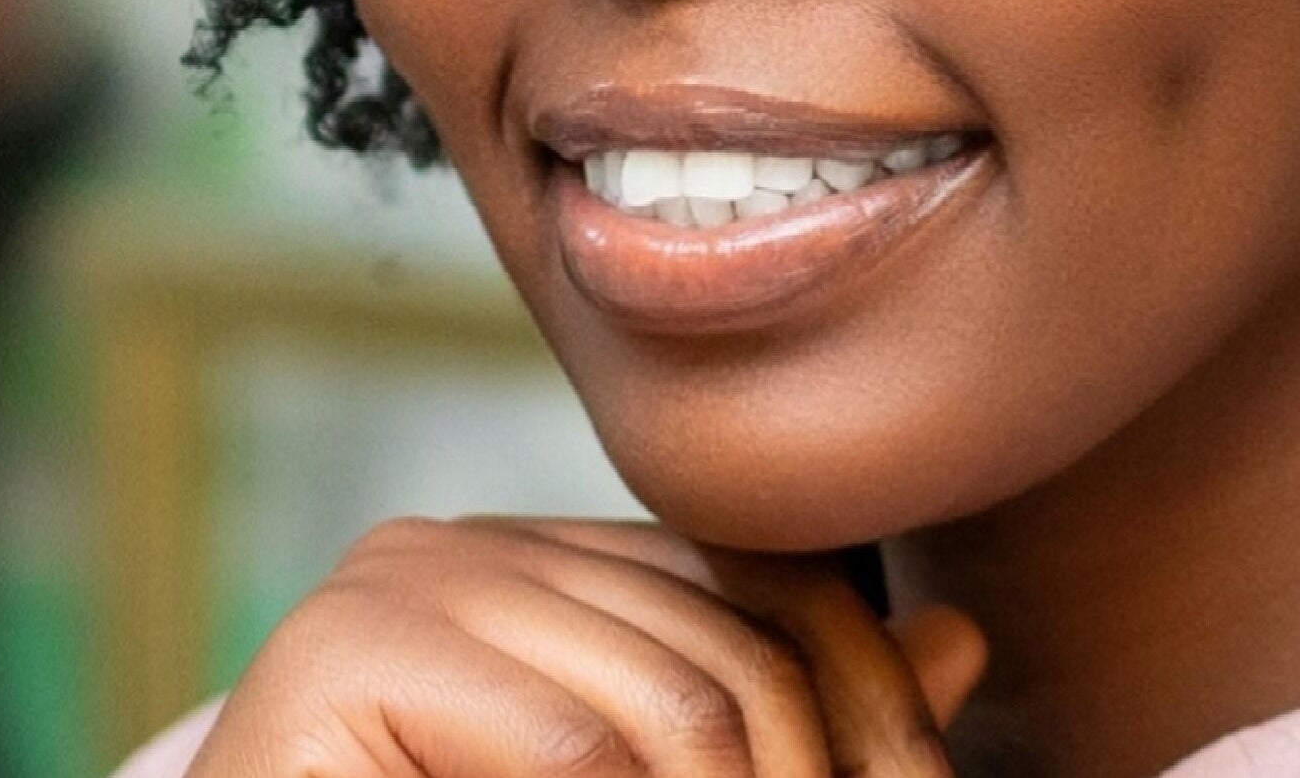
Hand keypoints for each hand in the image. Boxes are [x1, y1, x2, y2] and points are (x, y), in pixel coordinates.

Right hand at [183, 517, 986, 776]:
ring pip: (673, 704)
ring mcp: (396, 582)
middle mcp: (471, 544)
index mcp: (552, 564)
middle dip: (817, 776)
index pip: (773, 589)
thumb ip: (790, 725)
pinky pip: (568, 743)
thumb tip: (960, 640)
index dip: (872, 706)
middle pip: (734, 646)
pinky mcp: (338, 653)